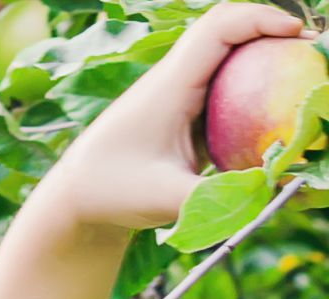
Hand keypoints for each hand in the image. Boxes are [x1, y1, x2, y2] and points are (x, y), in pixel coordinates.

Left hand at [44, 3, 307, 229]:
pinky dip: (255, 100)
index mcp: (167, 86)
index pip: (217, 28)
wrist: (74, 201)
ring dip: (267, 68)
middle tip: (316, 63)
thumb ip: (221, 198)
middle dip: (276, 39)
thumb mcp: (166, 199)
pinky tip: (280, 125)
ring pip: (230, 66)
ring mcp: (179, 100)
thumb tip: (278, 193)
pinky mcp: (184, 120)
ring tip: (307, 88)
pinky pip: (226, 96)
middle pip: (231, 37)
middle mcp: (174, 83)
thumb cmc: (111, 194)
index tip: (298, 34)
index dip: (261, 18)